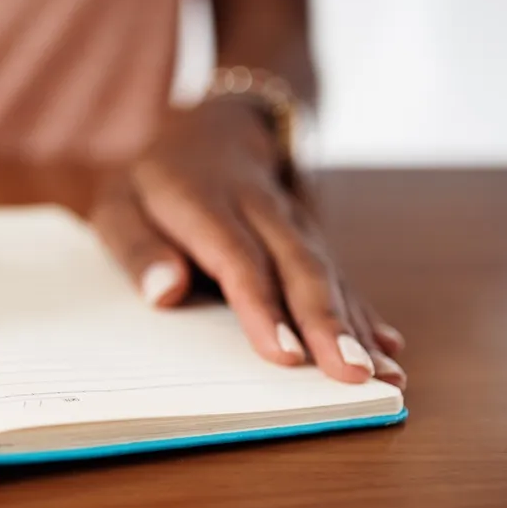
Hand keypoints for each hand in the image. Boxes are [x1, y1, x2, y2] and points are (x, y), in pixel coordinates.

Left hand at [90, 100, 404, 387]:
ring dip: (357, 326)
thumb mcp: (118, 205)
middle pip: (298, 266)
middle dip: (328, 324)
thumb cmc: (154, 185)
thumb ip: (135, 248)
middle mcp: (260, 208)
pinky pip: (340, 276)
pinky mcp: (313, 237)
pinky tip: (388, 348)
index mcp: (203, 200)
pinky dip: (365, 312)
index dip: (262, 308)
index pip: (237, 258)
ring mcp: (295, 221)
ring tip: (384, 375)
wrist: (217, 131)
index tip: (285, 356)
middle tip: (351, 375)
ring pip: (327, 273)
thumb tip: (163, 292)